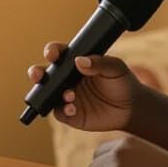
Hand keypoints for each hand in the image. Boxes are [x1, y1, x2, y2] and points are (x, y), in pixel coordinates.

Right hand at [25, 42, 140, 131]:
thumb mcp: (115, 68)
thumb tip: (79, 61)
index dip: (51, 52)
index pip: (58, 54)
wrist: (131, 108)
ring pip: (47, 95)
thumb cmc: (122, 82)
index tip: (52, 54)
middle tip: (38, 75)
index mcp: (75, 63)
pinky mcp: (70, 115)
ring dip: (50, 94)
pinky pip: (59, 112)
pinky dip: (63, 109)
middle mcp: (67, 80)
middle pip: (44, 74)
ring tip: (69, 95)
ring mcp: (66, 97)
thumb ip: (100, 63)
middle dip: (36, 73)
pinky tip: (72, 108)